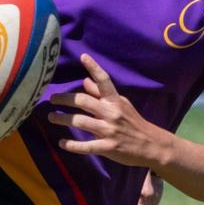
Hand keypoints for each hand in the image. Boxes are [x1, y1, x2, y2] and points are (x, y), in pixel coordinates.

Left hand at [50, 54, 171, 167]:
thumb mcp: (121, 105)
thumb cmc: (133, 123)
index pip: (104, 81)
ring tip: (51, 118)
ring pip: (80, 121)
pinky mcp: (108, 147)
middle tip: (52, 99)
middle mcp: (111, 113)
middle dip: (64, 99)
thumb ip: (102, 94)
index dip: (94, 67)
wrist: (151, 145)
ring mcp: (109, 130)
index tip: (83, 56)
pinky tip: (61, 143)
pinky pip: (86, 146)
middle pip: (83, 101)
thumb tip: (85, 80)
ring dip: (62, 119)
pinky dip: (72, 145)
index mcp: (115, 101)